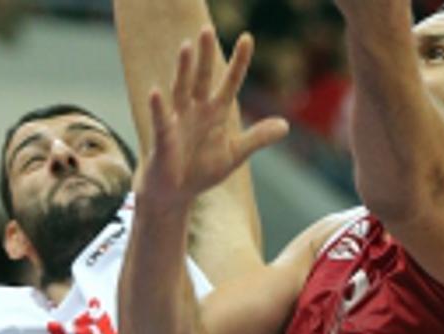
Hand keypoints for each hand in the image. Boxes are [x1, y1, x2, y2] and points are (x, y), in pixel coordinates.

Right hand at [138, 29, 288, 211]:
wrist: (174, 193)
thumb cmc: (201, 170)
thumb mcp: (234, 155)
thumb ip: (257, 138)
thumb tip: (286, 126)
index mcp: (215, 112)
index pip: (230, 82)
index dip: (239, 61)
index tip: (247, 38)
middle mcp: (195, 110)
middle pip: (201, 77)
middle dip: (205, 55)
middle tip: (208, 29)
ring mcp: (178, 121)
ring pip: (180, 90)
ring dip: (182, 70)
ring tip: (186, 47)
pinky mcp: (163, 138)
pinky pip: (161, 120)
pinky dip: (158, 107)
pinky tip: (156, 92)